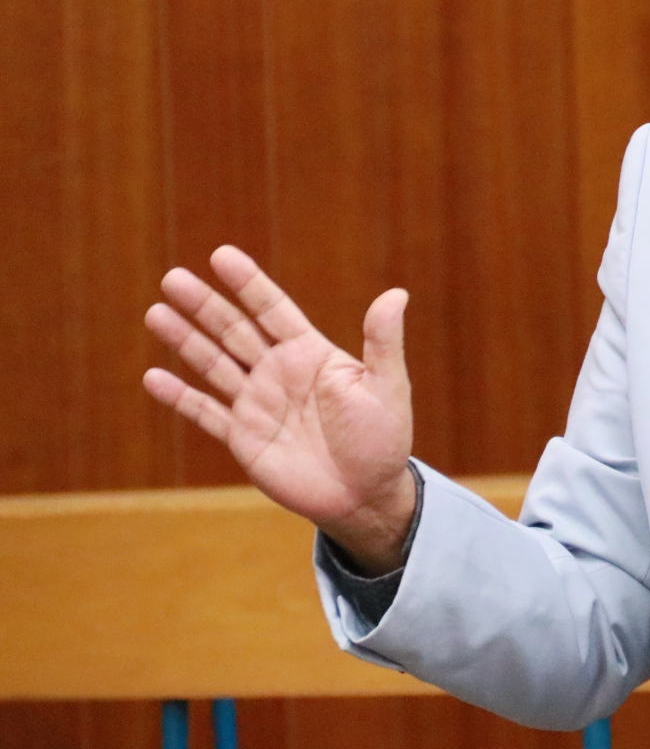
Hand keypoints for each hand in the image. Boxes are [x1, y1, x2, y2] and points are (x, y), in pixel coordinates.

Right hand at [143, 246, 416, 572]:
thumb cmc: (383, 438)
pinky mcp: (244, 438)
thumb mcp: (387, 387)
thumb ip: (383, 342)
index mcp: (311, 354)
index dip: (248, 283)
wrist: (366, 494)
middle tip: (173, 278)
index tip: (221, 255)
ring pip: (213, 364)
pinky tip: (153, 377)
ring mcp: (258, 404)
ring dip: (185, 340)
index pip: (273, 309)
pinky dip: (180, 397)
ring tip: (155, 312)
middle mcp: (279, 373)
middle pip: (234, 330)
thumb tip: (398, 293)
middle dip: (204, 305)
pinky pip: (206, 413)